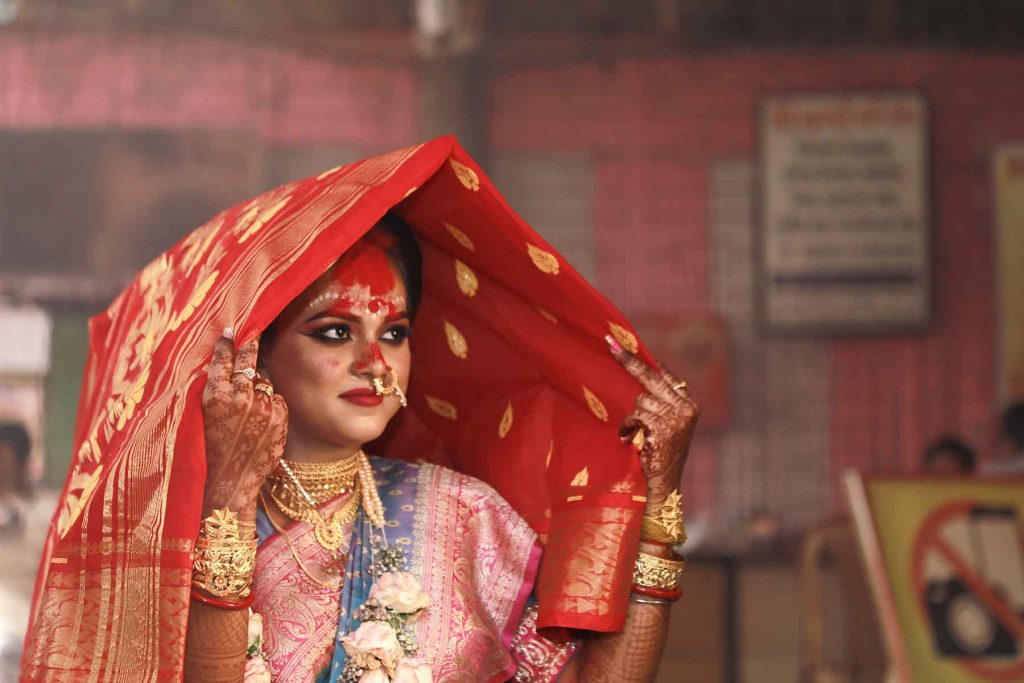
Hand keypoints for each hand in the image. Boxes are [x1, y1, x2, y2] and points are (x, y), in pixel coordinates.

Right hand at [201, 330, 287, 518]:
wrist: (230, 484)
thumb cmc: (210, 454)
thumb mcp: (204, 419)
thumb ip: (218, 394)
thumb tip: (233, 373)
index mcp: (215, 397)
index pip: (222, 361)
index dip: (226, 344)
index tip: (229, 332)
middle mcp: (240, 398)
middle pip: (248, 363)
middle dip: (249, 347)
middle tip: (251, 333)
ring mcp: (263, 407)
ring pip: (264, 384)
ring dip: (258, 389)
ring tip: (248, 409)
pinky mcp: (280, 416)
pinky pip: (276, 400)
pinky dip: (271, 405)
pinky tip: (260, 421)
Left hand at [607, 337, 698, 513]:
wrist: (665, 485)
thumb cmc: (660, 455)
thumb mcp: (666, 426)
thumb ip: (660, 404)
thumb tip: (640, 375)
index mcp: (689, 405)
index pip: (667, 375)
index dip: (648, 361)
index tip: (628, 346)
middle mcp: (686, 408)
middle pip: (652, 378)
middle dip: (629, 361)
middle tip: (610, 344)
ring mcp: (676, 417)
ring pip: (641, 400)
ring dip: (633, 417)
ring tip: (634, 434)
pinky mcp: (663, 427)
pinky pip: (636, 415)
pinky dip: (628, 426)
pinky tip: (630, 438)